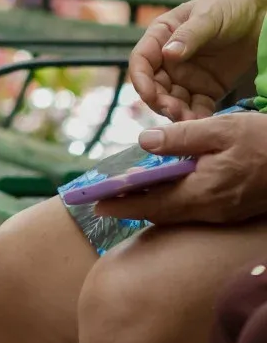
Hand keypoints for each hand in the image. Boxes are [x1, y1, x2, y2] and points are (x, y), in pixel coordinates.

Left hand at [94, 112, 266, 225]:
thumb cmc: (265, 141)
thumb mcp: (222, 129)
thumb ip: (181, 137)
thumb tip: (144, 142)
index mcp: (203, 191)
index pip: (152, 204)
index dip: (121, 204)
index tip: (93, 204)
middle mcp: (210, 209)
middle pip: (161, 212)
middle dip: (130, 207)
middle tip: (101, 202)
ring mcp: (223, 213)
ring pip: (177, 213)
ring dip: (151, 205)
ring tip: (126, 196)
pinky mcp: (233, 211)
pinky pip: (194, 211)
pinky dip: (173, 203)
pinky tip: (165, 191)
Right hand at [129, 0, 266, 120]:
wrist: (261, 13)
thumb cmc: (229, 5)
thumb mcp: (208, 17)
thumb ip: (188, 36)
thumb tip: (168, 54)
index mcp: (161, 37)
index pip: (142, 61)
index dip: (140, 79)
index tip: (148, 94)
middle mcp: (170, 59)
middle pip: (155, 86)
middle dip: (161, 101)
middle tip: (174, 113)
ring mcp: (188, 75)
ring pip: (174, 100)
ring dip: (178, 113)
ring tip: (190, 122)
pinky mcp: (208, 88)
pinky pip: (198, 106)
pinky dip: (198, 117)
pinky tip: (204, 123)